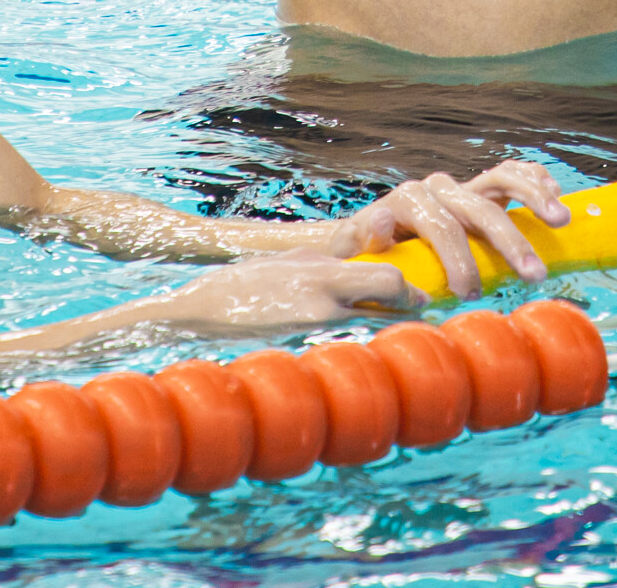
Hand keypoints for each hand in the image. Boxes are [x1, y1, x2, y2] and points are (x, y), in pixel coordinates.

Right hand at [156, 249, 423, 332]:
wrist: (196, 313)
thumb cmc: (244, 284)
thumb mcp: (291, 263)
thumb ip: (330, 266)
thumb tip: (365, 274)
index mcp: (322, 270)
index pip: (390, 279)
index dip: (411, 291)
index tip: (421, 297)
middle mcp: (323, 300)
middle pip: (389, 304)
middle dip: (408, 311)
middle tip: (420, 316)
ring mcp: (311, 329)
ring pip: (370, 330)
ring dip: (383, 330)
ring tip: (392, 334)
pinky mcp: (298, 350)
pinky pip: (341, 349)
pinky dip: (353, 347)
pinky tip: (353, 353)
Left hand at [322, 161, 571, 297]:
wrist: (370, 234)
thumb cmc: (365, 251)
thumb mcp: (354, 249)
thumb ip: (364, 238)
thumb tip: (380, 220)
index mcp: (408, 200)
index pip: (441, 227)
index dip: (460, 259)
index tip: (472, 294)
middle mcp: (438, 187)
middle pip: (479, 209)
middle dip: (509, 242)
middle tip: (533, 276)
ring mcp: (462, 185)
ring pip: (502, 180)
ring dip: (535, 198)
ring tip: (562, 221)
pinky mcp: (480, 187)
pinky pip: (512, 173)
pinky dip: (535, 179)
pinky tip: (556, 196)